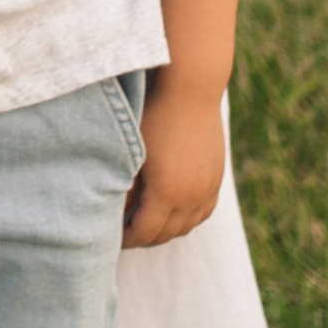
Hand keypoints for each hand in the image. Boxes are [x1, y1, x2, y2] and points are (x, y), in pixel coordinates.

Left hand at [122, 69, 227, 246]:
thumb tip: (111, 210)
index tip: (111, 236)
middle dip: (144, 237)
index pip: (144, 233)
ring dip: (165, 229)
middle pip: (166, 234)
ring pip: (186, 226)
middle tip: (124, 231)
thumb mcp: (131, 152)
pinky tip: (171, 212)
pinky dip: (186, 218)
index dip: (127, 239)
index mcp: (167, 193)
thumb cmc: (153, 115)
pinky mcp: (217, 177)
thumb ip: (123, 185)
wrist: (191, 89)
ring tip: (144, 222)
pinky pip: (203, 212)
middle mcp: (192, 197)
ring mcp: (208, 188)